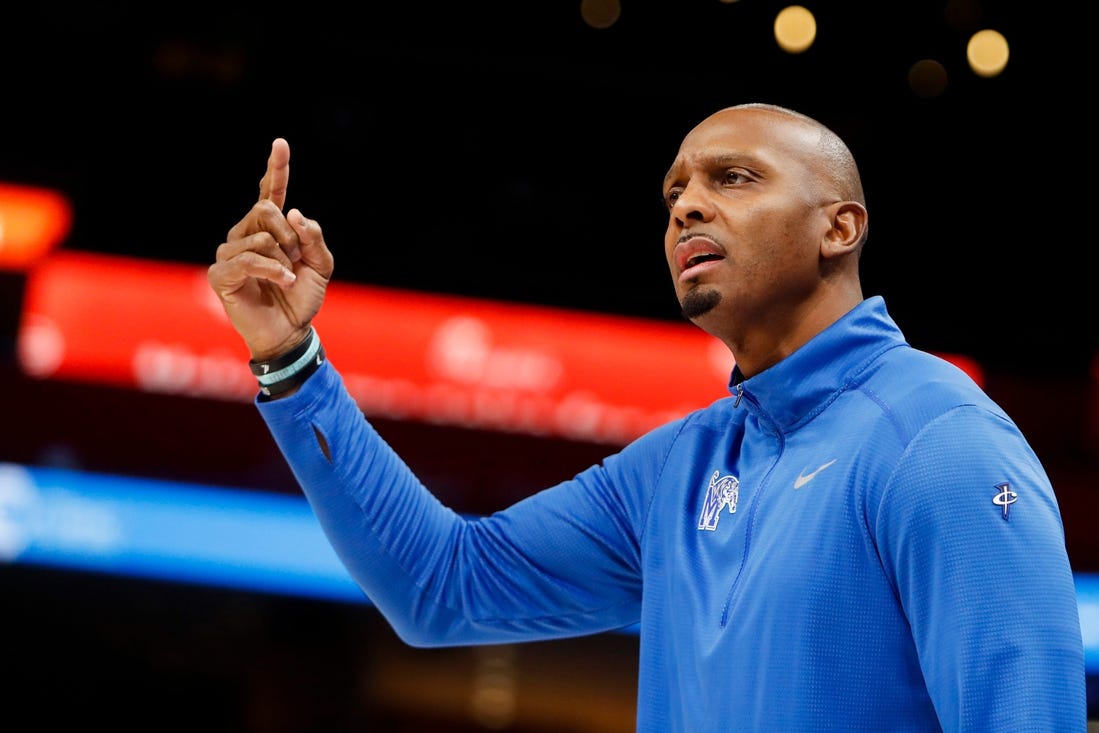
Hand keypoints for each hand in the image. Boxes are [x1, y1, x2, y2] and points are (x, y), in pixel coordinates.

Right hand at [208, 138, 333, 360]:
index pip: (271, 193)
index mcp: (270, 229)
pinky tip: (283, 281)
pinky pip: (247, 259)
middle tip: (296, 259)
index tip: (280, 143)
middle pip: (265, 210)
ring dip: (282, 258)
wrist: (291, 331)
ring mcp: (230, 253)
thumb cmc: (302, 298)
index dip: (276, 169)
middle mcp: (245, 235)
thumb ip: (313, 238)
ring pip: (258, 236)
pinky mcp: (220, 274)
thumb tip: (294, 213)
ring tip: (287, 277)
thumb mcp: (321, 266)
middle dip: (289, 234)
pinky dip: (272, 270)